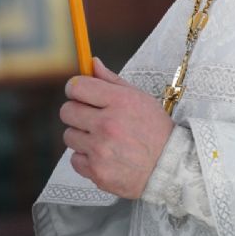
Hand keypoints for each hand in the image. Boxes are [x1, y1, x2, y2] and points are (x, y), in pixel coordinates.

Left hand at [60, 56, 173, 198]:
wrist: (168, 165)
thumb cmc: (154, 128)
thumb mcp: (139, 97)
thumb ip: (112, 80)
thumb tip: (92, 63)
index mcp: (119, 101)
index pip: (77, 87)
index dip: (75, 88)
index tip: (79, 92)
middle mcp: (107, 124)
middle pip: (67, 111)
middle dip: (75, 111)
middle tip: (89, 116)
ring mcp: (100, 150)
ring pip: (68, 136)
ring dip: (81, 135)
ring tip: (99, 137)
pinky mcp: (96, 172)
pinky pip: (74, 159)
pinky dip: (85, 157)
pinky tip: (101, 154)